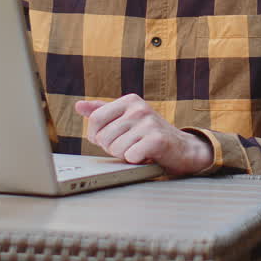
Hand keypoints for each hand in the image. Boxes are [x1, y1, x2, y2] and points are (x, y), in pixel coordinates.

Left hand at [74, 94, 213, 175]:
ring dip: (125, 155)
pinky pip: (130, 156)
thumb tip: (78, 106)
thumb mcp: (126, 119)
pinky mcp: (157, 139)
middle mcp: (139, 108)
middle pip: (103, 137)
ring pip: (115, 149)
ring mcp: (149, 123)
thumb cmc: (148, 135)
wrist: (182, 149)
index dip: (97, 136)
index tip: (111, 139)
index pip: (95, 119)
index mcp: (129, 100)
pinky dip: (136, 160)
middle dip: (112, 148)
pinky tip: (146, 155)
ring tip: (138, 149)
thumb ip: (102, 112)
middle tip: (130, 145)